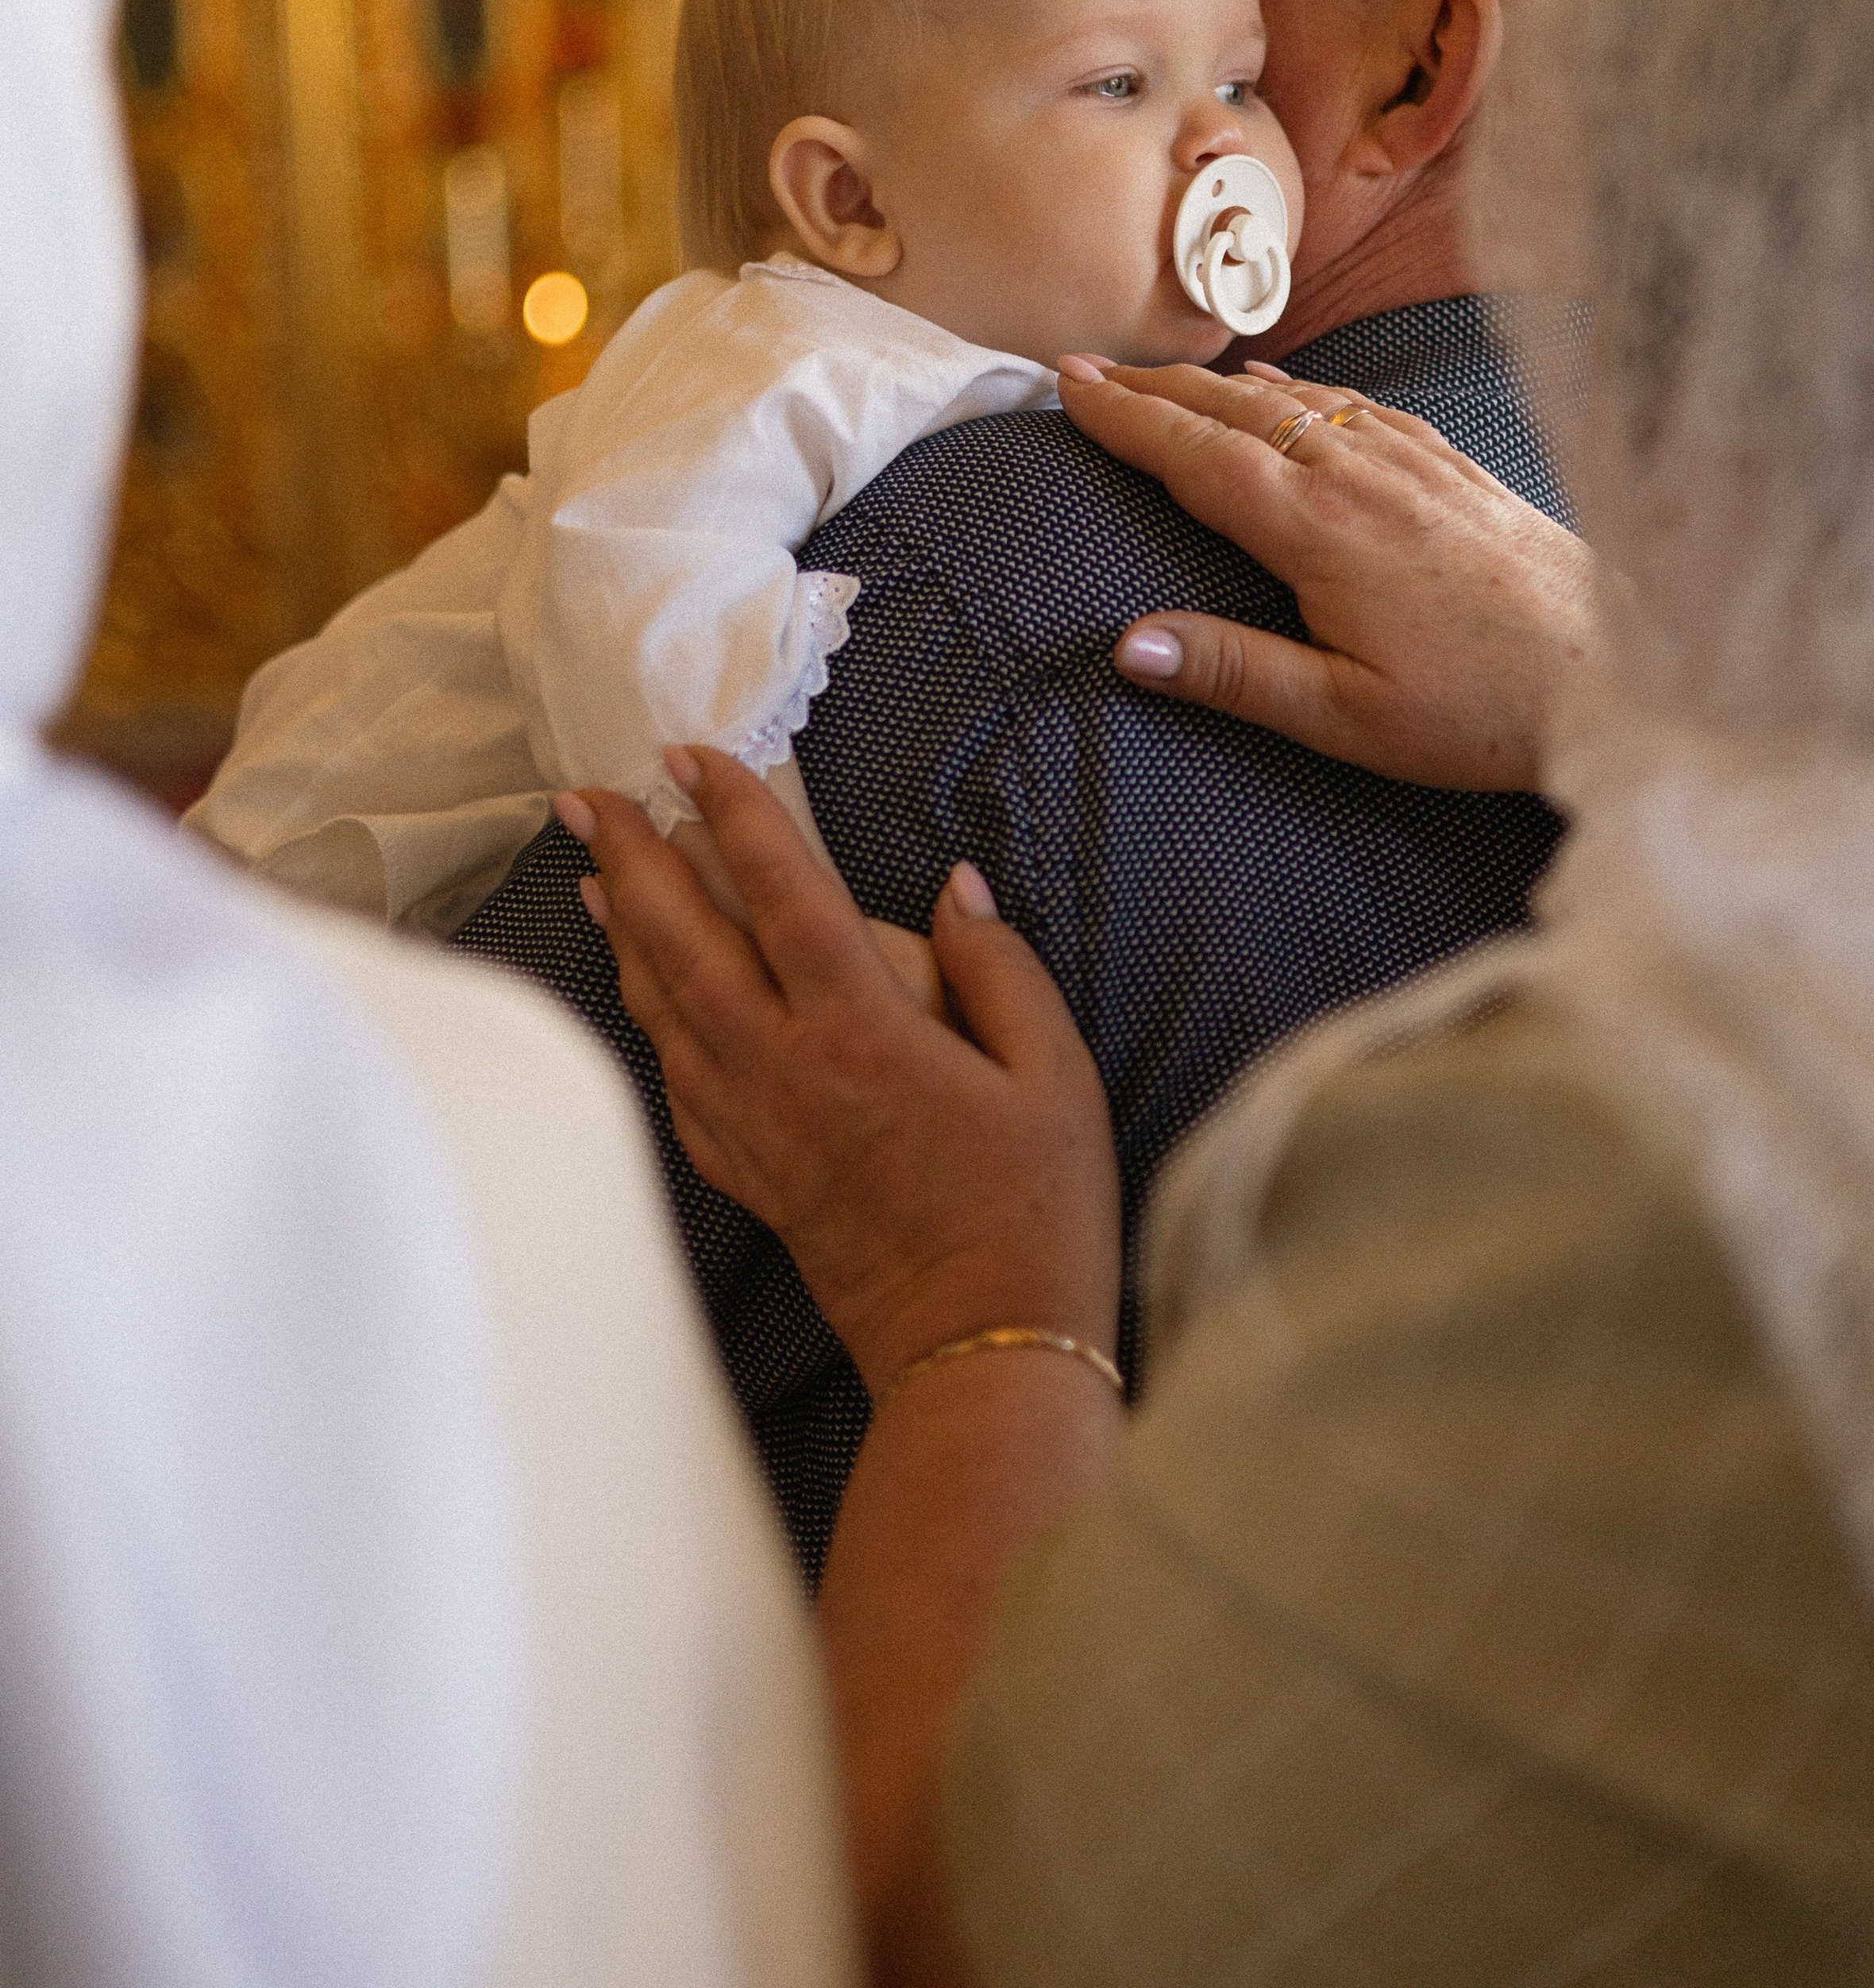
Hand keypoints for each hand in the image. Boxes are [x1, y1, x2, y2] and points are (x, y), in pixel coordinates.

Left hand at [557, 751, 1119, 1396]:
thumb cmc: (1036, 1213)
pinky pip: (673, 1077)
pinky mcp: (747, 1174)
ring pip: (661, 1006)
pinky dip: (644, 1016)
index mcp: (864, 1033)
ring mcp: (754, 1127)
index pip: (779, 892)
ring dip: (621, 929)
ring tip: (589, 869)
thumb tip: (954, 888)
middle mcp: (786, 1071)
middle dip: (629, 855)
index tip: (692, 754)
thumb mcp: (1056, 1077)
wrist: (981, 1353)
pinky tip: (639, 989)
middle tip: (584, 793)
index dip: (732, 814)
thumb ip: (999, 970)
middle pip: (684, 940)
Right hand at [1058, 355, 1595, 789]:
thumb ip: (1234, 673)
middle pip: (1234, 408)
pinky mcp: (1451, 465)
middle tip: (1085, 366)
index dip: (1124, 416)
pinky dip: (1299, 383)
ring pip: (1293, 395)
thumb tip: (1127, 646)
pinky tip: (1283, 382)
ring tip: (1160, 376)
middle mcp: (1359, 475)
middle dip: (1153, 385)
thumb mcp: (1345, 717)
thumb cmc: (1480, 709)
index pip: (1195, 455)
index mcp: (1318, 530)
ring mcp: (1410, 461)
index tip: (1066, 384)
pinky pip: (1355, 403)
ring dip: (1216, 380)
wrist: (1617, 670)